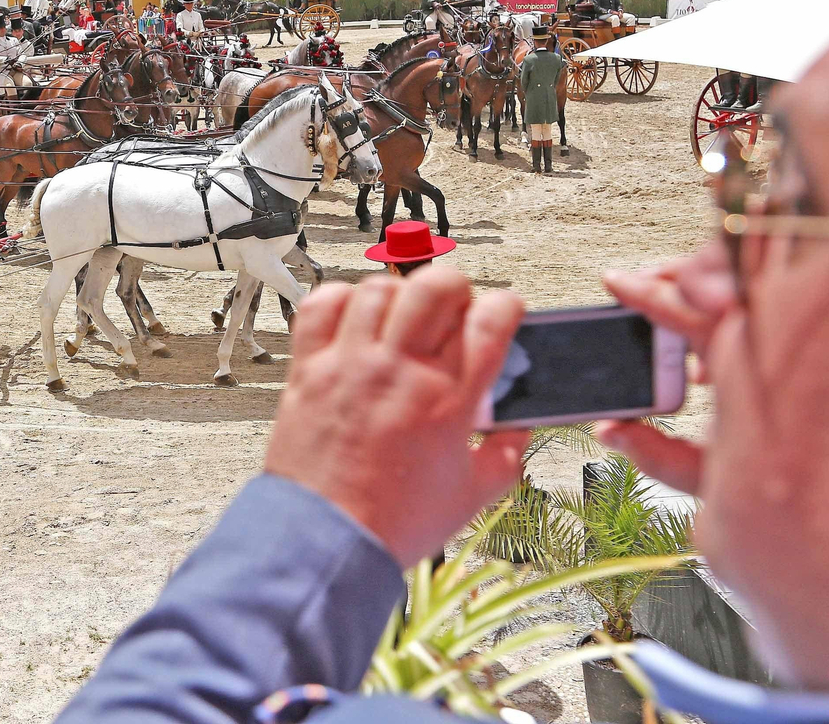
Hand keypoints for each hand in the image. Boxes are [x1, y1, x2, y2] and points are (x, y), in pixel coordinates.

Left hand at [263, 268, 529, 566]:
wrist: (325, 540)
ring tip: (403, 321)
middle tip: (454, 311)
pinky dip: (339, 300)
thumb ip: (505, 453)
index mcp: (447, 400)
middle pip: (435, 287)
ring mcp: (349, 365)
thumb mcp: (472, 495)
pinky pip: (319, 307)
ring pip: (378, 289)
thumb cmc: (392, 523)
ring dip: (399, 296)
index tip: (504, 314)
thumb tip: (520, 425)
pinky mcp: (308, 369)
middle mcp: (398, 372)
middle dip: (456, 289)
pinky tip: (354, 320)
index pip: (490, 320)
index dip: (506, 307)